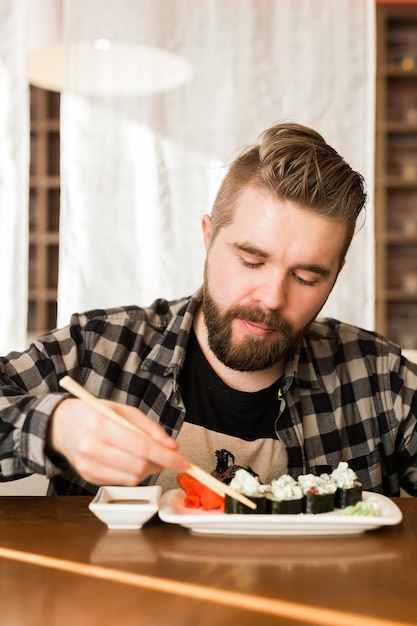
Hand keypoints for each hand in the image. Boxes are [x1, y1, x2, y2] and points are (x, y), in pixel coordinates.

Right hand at [48, 398, 188, 484]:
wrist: (62, 424)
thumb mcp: (124, 410)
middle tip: (167, 456)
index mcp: (102, 425)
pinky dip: (133, 474)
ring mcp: (88, 465)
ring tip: (146, 456)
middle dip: (160, 464)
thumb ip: (150, 428)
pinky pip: (121, 482)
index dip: (166, 457)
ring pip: (132, 478)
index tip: (183, 462)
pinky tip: (129, 460)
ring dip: (148, 470)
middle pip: (138, 466)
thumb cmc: (97, 414)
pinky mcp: (87, 477)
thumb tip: (173, 447)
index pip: (142, 447)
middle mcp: (92, 447)